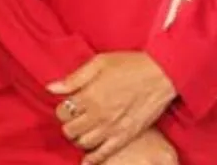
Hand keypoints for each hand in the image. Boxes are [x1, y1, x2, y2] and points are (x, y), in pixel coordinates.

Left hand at [49, 52, 176, 163]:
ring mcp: (111, 128)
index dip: (63, 108)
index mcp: (89, 96)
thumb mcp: (101, 62)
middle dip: (70, 124)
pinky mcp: (125, 135)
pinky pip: (103, 154)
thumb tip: (52, 88)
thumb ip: (75, 78)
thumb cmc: (133, 64)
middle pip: (70, 130)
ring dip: (79, 138)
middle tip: (78, 117)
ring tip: (85, 130)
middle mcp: (98, 115)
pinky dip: (92, 159)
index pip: (62, 112)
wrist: (164, 73)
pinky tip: (87, 159)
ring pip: (83, 143)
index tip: (71, 104)